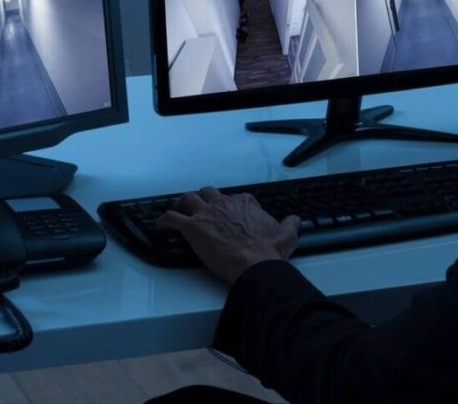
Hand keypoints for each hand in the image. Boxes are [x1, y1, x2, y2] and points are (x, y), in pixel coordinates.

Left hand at [157, 187, 300, 283]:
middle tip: (201, 210)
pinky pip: (172, 219)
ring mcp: (207, 214)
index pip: (234, 198)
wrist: (254, 264)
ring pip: (188, 199)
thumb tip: (296, 220)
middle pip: (208, 193)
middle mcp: (224, 204)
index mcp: (244, 204)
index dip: (230, 206)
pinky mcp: (193, 228)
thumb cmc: (268, 251)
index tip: (229, 214)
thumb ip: (290, 225)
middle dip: (204, 200)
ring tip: (179, 211)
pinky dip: (164, 221)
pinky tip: (160, 226)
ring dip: (182, 204)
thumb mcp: (287, 235)